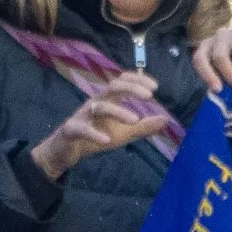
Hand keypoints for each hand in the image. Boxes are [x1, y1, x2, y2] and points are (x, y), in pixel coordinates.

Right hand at [33, 83, 177, 182]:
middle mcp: (95, 103)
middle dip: (130, 88)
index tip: (155, 87)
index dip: (137, 80)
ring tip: (134, 120)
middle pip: (112, 88)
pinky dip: (94, 133)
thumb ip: (143, 126)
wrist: (66, 150)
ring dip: (118, 112)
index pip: (122, 82)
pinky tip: (106, 139)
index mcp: (108, 101)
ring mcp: (82, 115)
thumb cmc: (97, 135)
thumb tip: (166, 119)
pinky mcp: (71, 130)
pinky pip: (81, 128)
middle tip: (149, 96)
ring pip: (99, 107)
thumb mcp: (124, 133)